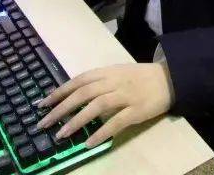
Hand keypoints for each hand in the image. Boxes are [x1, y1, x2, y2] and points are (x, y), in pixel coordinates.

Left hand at [37, 63, 173, 146]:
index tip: (42, 104)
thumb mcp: (118, 72)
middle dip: (61, 108)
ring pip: (96, 106)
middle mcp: (114, 81)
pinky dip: (101, 132)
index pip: (78, 80)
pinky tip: (89, 143)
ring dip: (76, 121)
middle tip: (44, 123)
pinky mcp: (137, 110)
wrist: (171, 78)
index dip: (59, 92)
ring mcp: (126, 95)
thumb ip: (99, 82)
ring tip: (61, 135)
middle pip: (83, 93)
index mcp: (108, 71)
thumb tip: (75, 95)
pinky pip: (116, 122)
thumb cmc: (141, 77)